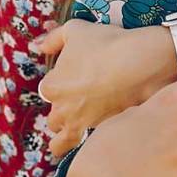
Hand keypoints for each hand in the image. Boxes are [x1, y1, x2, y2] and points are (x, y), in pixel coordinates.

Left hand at [33, 19, 176, 156]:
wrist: (138, 64)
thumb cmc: (104, 43)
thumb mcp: (74, 30)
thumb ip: (53, 39)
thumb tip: (38, 46)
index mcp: (52, 86)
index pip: (48, 89)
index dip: (60, 82)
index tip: (74, 75)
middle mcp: (63, 109)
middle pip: (54, 118)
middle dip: (62, 111)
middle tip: (78, 101)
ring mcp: (83, 124)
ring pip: (62, 142)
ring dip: (65, 137)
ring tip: (72, 135)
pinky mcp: (102, 132)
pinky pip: (88, 146)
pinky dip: (87, 146)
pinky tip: (95, 142)